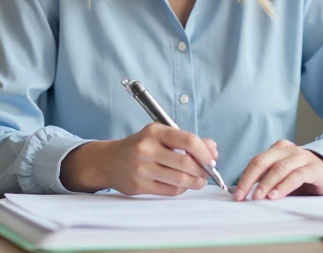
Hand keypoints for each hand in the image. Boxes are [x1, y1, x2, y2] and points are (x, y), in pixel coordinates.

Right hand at [61, 123, 218, 195]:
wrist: (109, 161)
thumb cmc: (141, 146)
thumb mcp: (160, 136)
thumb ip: (187, 141)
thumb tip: (212, 150)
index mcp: (155, 132)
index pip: (188, 140)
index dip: (205, 152)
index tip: (211, 159)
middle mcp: (147, 149)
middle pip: (186, 163)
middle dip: (202, 170)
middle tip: (206, 172)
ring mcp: (142, 168)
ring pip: (180, 179)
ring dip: (195, 182)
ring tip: (199, 181)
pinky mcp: (139, 185)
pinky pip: (169, 190)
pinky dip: (181, 189)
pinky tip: (181, 184)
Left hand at [233, 139, 322, 200]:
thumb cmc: (301, 176)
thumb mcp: (282, 176)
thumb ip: (267, 181)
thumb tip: (247, 195)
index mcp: (277, 149)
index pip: (256, 162)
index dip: (245, 178)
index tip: (237, 195)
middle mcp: (288, 149)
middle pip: (263, 162)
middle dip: (250, 180)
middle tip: (243, 196)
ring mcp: (302, 156)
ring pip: (279, 168)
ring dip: (266, 184)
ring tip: (258, 197)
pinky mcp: (314, 168)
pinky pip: (296, 176)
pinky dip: (284, 186)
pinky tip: (276, 195)